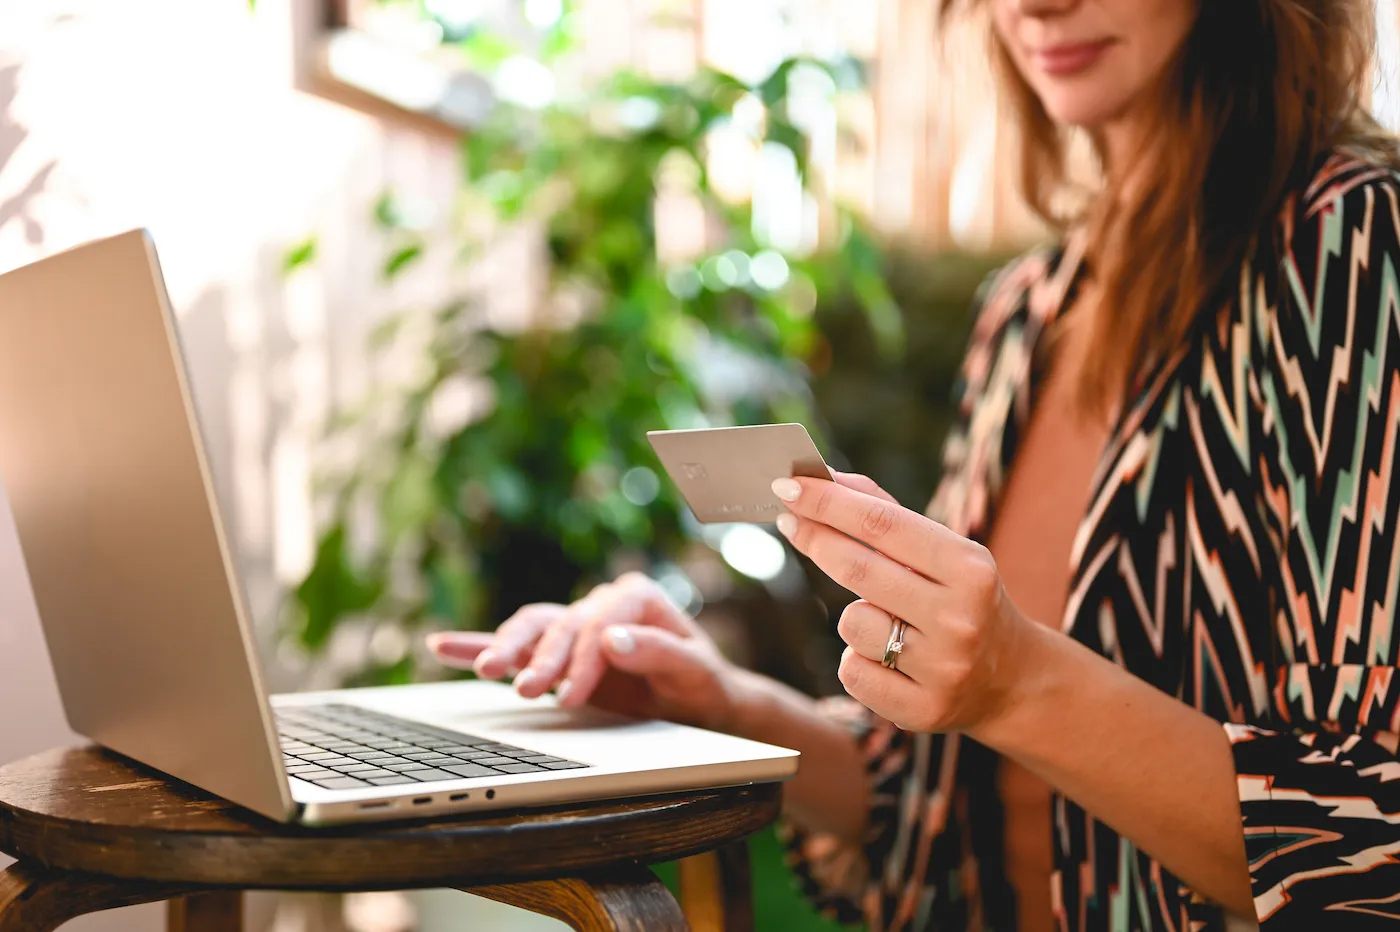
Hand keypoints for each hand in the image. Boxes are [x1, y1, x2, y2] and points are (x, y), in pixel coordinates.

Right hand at [426, 572, 747, 731]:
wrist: (702, 703)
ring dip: (506, 649)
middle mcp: (600, 604)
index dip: (583, 659)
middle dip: (540, 657)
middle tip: (524, 688)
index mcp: (635, 596)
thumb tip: (612, 638)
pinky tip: (443, 646)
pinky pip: (516, 646)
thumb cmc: (702, 684)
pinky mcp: (558, 653)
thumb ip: (659, 651)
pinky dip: (478, 645)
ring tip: (486, 670)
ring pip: (532, 629)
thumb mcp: (695, 671)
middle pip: (559, 624)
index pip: (598, 623)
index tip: (574, 693)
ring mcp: (576, 626)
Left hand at [770, 473, 1034, 735]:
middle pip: (859, 570)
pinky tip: (889, 661)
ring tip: (888, 623)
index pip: (883, 524)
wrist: (1010, 680)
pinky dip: (857, 661)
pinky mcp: (922, 710)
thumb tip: (825, 478)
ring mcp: (942, 668)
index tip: (789, 485)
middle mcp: (959, 618)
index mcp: (970, 568)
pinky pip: (852, 672)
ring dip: (852, 616)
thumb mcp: (945, 551)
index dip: (829, 503)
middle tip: (789, 521)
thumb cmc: (960, 598)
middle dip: (816, 539)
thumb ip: (886, 513)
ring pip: (851, 625)